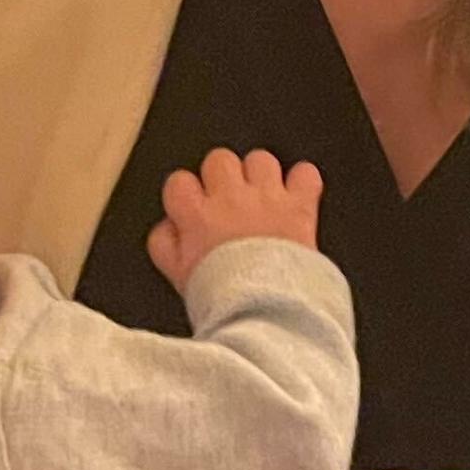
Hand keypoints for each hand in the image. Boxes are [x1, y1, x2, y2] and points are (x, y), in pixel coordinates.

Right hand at [151, 148, 327, 286]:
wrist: (266, 310)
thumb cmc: (225, 299)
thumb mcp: (179, 276)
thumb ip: (165, 245)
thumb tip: (167, 226)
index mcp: (198, 216)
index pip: (179, 181)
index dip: (187, 192)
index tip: (194, 205)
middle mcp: (230, 199)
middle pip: (219, 159)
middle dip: (223, 176)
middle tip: (228, 200)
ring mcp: (267, 199)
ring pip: (260, 160)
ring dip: (261, 176)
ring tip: (263, 199)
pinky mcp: (299, 207)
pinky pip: (304, 174)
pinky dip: (303, 182)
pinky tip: (296, 196)